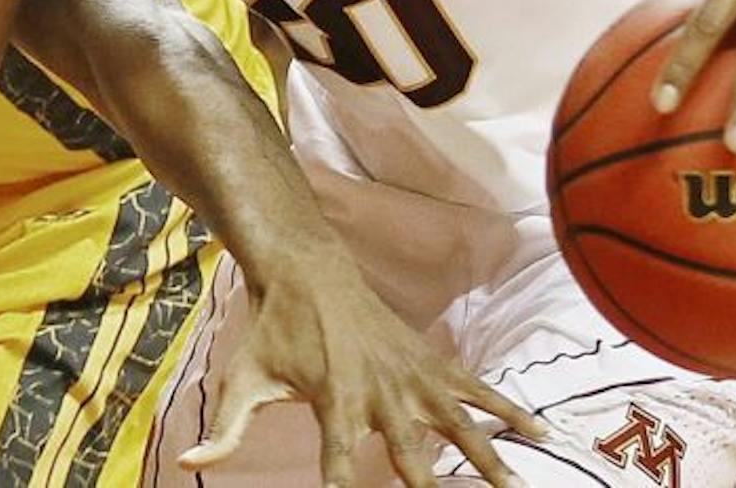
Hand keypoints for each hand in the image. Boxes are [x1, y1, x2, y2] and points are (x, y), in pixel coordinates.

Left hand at [182, 250, 542, 487]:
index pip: (343, 467)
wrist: (308, 268)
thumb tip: (191, 466)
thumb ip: (227, 429)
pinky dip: (511, 409)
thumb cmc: (273, 329)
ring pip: (460, 425)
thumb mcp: (243, 378)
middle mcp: (380, 392)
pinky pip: (478, 390)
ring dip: (490, 460)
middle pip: (413, 455)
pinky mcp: (431, 363)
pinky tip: (543, 434)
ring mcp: (412, 377)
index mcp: (334, 402)